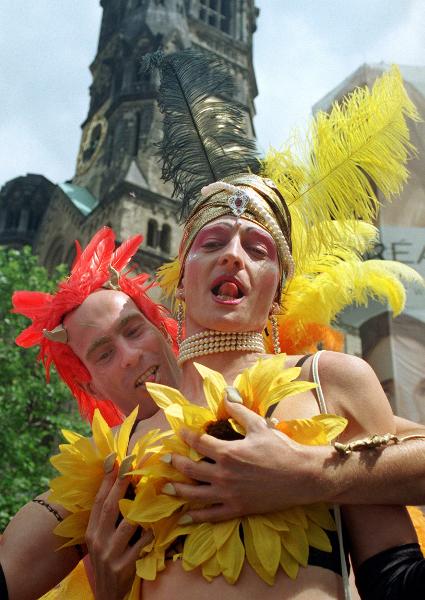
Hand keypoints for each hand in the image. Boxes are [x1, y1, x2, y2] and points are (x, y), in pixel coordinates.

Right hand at [85, 463, 152, 599]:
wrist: (107, 595)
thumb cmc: (108, 560)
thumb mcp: (102, 539)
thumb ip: (109, 519)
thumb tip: (125, 487)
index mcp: (91, 530)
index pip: (98, 500)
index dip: (106, 479)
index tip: (114, 458)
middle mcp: (97, 539)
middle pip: (110, 506)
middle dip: (120, 482)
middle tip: (129, 463)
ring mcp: (109, 553)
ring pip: (127, 524)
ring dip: (139, 508)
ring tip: (150, 492)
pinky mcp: (123, 565)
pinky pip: (141, 544)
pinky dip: (149, 534)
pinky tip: (155, 528)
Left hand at [166, 399, 330, 522]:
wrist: (301, 476)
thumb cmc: (281, 448)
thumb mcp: (259, 425)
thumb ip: (238, 410)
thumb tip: (226, 393)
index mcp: (228, 452)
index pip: (199, 442)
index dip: (187, 435)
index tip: (180, 432)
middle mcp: (224, 475)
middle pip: (191, 469)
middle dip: (176, 463)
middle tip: (165, 460)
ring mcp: (229, 494)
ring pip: (196, 494)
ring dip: (179, 490)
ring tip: (167, 488)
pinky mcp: (237, 509)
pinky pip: (212, 515)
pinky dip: (197, 516)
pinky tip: (185, 517)